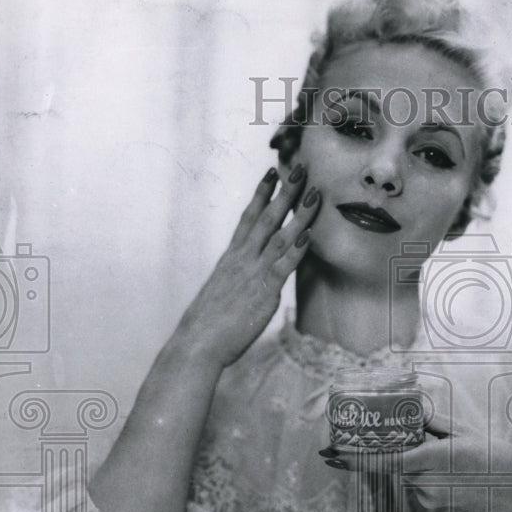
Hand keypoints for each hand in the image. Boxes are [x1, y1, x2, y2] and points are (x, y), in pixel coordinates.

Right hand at [176, 163, 320, 368]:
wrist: (197, 344)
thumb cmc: (207, 326)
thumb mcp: (221, 294)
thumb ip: (236, 282)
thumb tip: (245, 281)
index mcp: (231, 259)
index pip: (248, 218)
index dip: (261, 194)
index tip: (271, 172)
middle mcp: (242, 260)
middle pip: (266, 218)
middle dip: (285, 192)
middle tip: (300, 166)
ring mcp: (252, 274)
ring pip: (279, 236)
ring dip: (299, 213)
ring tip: (314, 192)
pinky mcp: (263, 293)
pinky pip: (283, 266)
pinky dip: (297, 249)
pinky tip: (310, 234)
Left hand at [320, 410, 511, 511]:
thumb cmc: (493, 458)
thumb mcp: (463, 431)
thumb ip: (432, 421)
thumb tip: (409, 406)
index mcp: (434, 459)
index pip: (386, 461)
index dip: (355, 459)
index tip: (331, 453)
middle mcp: (426, 481)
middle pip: (392, 460)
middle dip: (388, 448)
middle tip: (399, 437)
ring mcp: (427, 496)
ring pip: (404, 470)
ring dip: (412, 458)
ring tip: (446, 454)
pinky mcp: (430, 504)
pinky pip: (415, 481)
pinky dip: (421, 470)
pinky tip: (448, 469)